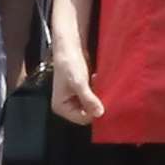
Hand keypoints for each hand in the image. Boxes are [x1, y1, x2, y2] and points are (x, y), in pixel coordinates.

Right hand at [44, 9, 103, 124]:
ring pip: (91, 104)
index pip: (82, 119)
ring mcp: (73, 98)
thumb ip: (89, 99)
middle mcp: (66, 105)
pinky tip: (96, 79)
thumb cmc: (69, 64)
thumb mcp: (79, 83)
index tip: (104, 102)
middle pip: (87, 113)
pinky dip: (96, 89)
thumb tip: (100, 114)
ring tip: (98, 83)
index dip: (93, 112)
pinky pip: (92, 96)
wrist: (69, 46)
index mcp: (60, 107)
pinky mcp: (80, 90)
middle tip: (103, 91)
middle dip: (96, 103)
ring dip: (97, 95)